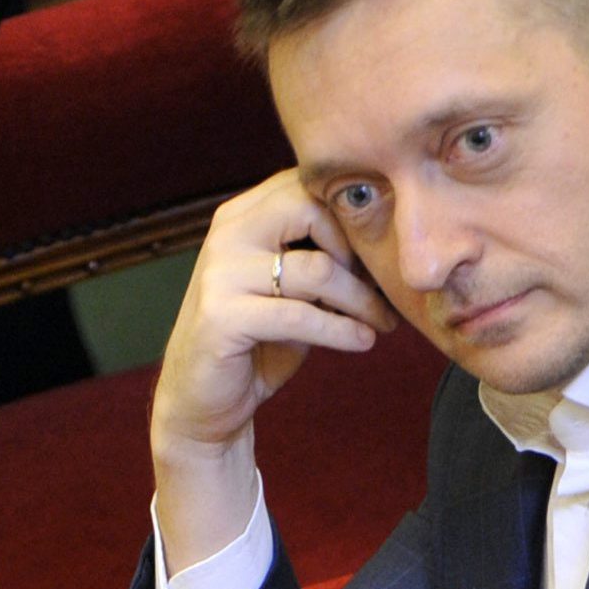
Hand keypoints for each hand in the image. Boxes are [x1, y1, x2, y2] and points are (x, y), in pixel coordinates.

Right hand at [149, 172, 399, 568]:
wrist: (202, 401)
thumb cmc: (257, 342)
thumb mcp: (293, 292)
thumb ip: (323, 260)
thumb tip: (386, 246)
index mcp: (242, 216)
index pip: (307, 187)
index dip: (350, 218)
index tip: (376, 256)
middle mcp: (227, 234)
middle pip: (311, 210)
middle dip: (357, 250)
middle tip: (379, 286)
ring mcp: (220, 273)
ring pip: (317, 269)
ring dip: (361, 300)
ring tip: (381, 322)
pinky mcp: (222, 316)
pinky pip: (300, 315)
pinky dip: (341, 330)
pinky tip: (362, 341)